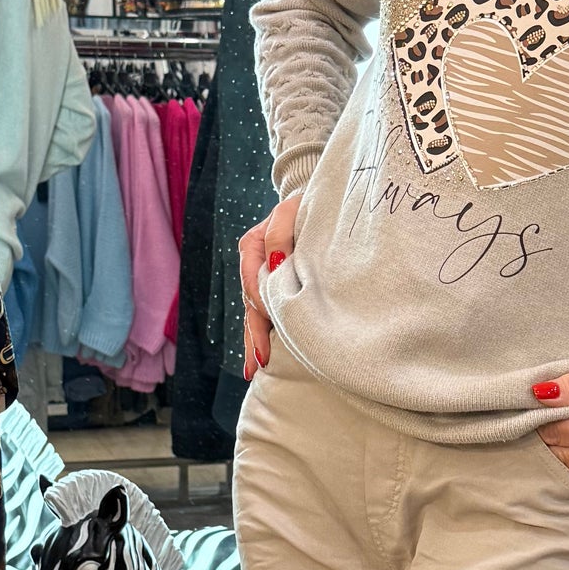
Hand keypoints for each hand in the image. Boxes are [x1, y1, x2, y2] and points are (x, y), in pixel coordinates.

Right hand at [239, 191, 301, 378]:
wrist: (317, 201)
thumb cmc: (307, 204)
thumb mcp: (293, 210)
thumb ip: (279, 234)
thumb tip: (275, 265)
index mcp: (253, 246)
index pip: (253, 280)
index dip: (262, 302)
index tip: (275, 321)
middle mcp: (253, 265)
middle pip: (251, 303)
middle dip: (254, 333)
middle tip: (260, 360)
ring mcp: (261, 278)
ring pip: (255, 313)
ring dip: (254, 340)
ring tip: (254, 368)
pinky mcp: (272, 287)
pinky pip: (263, 314)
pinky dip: (260, 335)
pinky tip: (259, 358)